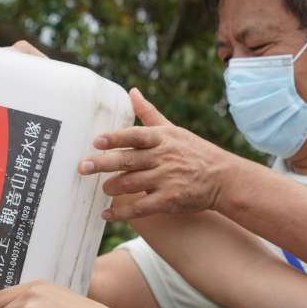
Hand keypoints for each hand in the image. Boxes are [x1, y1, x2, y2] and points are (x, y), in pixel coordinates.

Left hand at [81, 88, 237, 220]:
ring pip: (131, 183)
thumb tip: (132, 92)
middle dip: (103, 164)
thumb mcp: (174, 130)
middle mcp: (163, 157)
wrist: (223, 178)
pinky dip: (122, 212)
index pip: (135, 136)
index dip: (115, 138)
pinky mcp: (169, 200)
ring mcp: (167, 179)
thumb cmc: (195, 151)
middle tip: (83, 167)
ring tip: (102, 189)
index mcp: (163, 138)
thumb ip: (149, 114)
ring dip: (112, 187)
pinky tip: (107, 215)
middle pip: (128, 160)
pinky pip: (140, 207)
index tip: (96, 141)